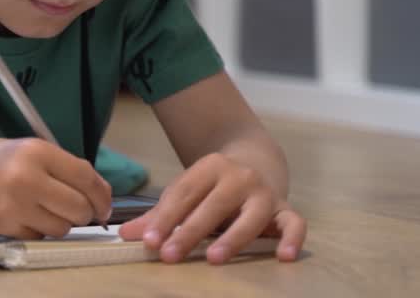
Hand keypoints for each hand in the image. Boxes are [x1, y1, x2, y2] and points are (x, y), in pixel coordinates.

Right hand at [0, 138, 111, 238]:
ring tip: (50, 210)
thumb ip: (58, 164)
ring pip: (63, 227)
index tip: (104, 203)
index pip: (85, 176)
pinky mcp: (7, 228)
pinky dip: (42, 231)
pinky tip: (29, 217)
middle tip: (84, 211)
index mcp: (35, 151)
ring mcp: (16, 206)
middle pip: (79, 207)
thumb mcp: (23, 148)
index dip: (102, 193)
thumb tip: (95, 187)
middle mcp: (28, 178)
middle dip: (87, 212)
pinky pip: (41, 236)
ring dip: (64, 222)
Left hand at [117, 153, 305, 263]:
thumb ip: (158, 215)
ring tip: (214, 259)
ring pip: (252, 215)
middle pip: (214, 205)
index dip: (165, 218)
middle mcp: (240, 176)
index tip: (149, 242)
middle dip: (190, 231)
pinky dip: (293, 239)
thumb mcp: (187, 193)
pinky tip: (284, 257)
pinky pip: (295, 223)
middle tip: (169, 255)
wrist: (257, 161)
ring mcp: (265, 192)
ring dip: (233, 237)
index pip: (184, 193)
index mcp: (210, 167)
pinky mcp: (285, 209)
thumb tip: (124, 235)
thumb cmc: (214, 187)